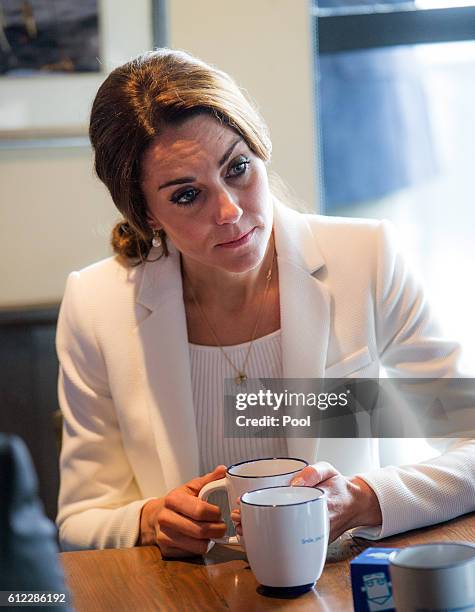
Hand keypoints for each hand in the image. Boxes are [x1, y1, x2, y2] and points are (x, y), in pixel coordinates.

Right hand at [138, 465, 226, 556]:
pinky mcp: (167, 551)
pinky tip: (200, 539)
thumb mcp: (190, 488)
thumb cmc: (176, 502)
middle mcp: (166, 518)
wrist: (154, 517)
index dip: (215, 513)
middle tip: (221, 526)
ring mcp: (164, 536)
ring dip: (210, 540)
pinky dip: (200, 548)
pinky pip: (192, 554)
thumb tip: (223, 470)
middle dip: (217, 529)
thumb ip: (208, 480)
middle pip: (200, 530)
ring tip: (211, 532)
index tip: (218, 513)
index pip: (200, 510)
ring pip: (198, 545)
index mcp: (172, 499)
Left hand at [231, 462, 381, 542]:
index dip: (262, 514)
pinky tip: (259, 534)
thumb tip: (295, 481)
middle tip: (238, 519)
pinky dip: (273, 540)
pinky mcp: (311, 541)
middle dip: (256, 527)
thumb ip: (313, 472)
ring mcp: (312, 536)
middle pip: (281, 532)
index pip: (289, 514)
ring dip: (261, 536)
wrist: (356, 504)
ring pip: (283, 541)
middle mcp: (314, 525)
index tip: (245, 508)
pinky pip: (290, 543)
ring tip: (242, 527)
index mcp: (319, 506)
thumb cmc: (340, 487)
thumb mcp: (329, 470)